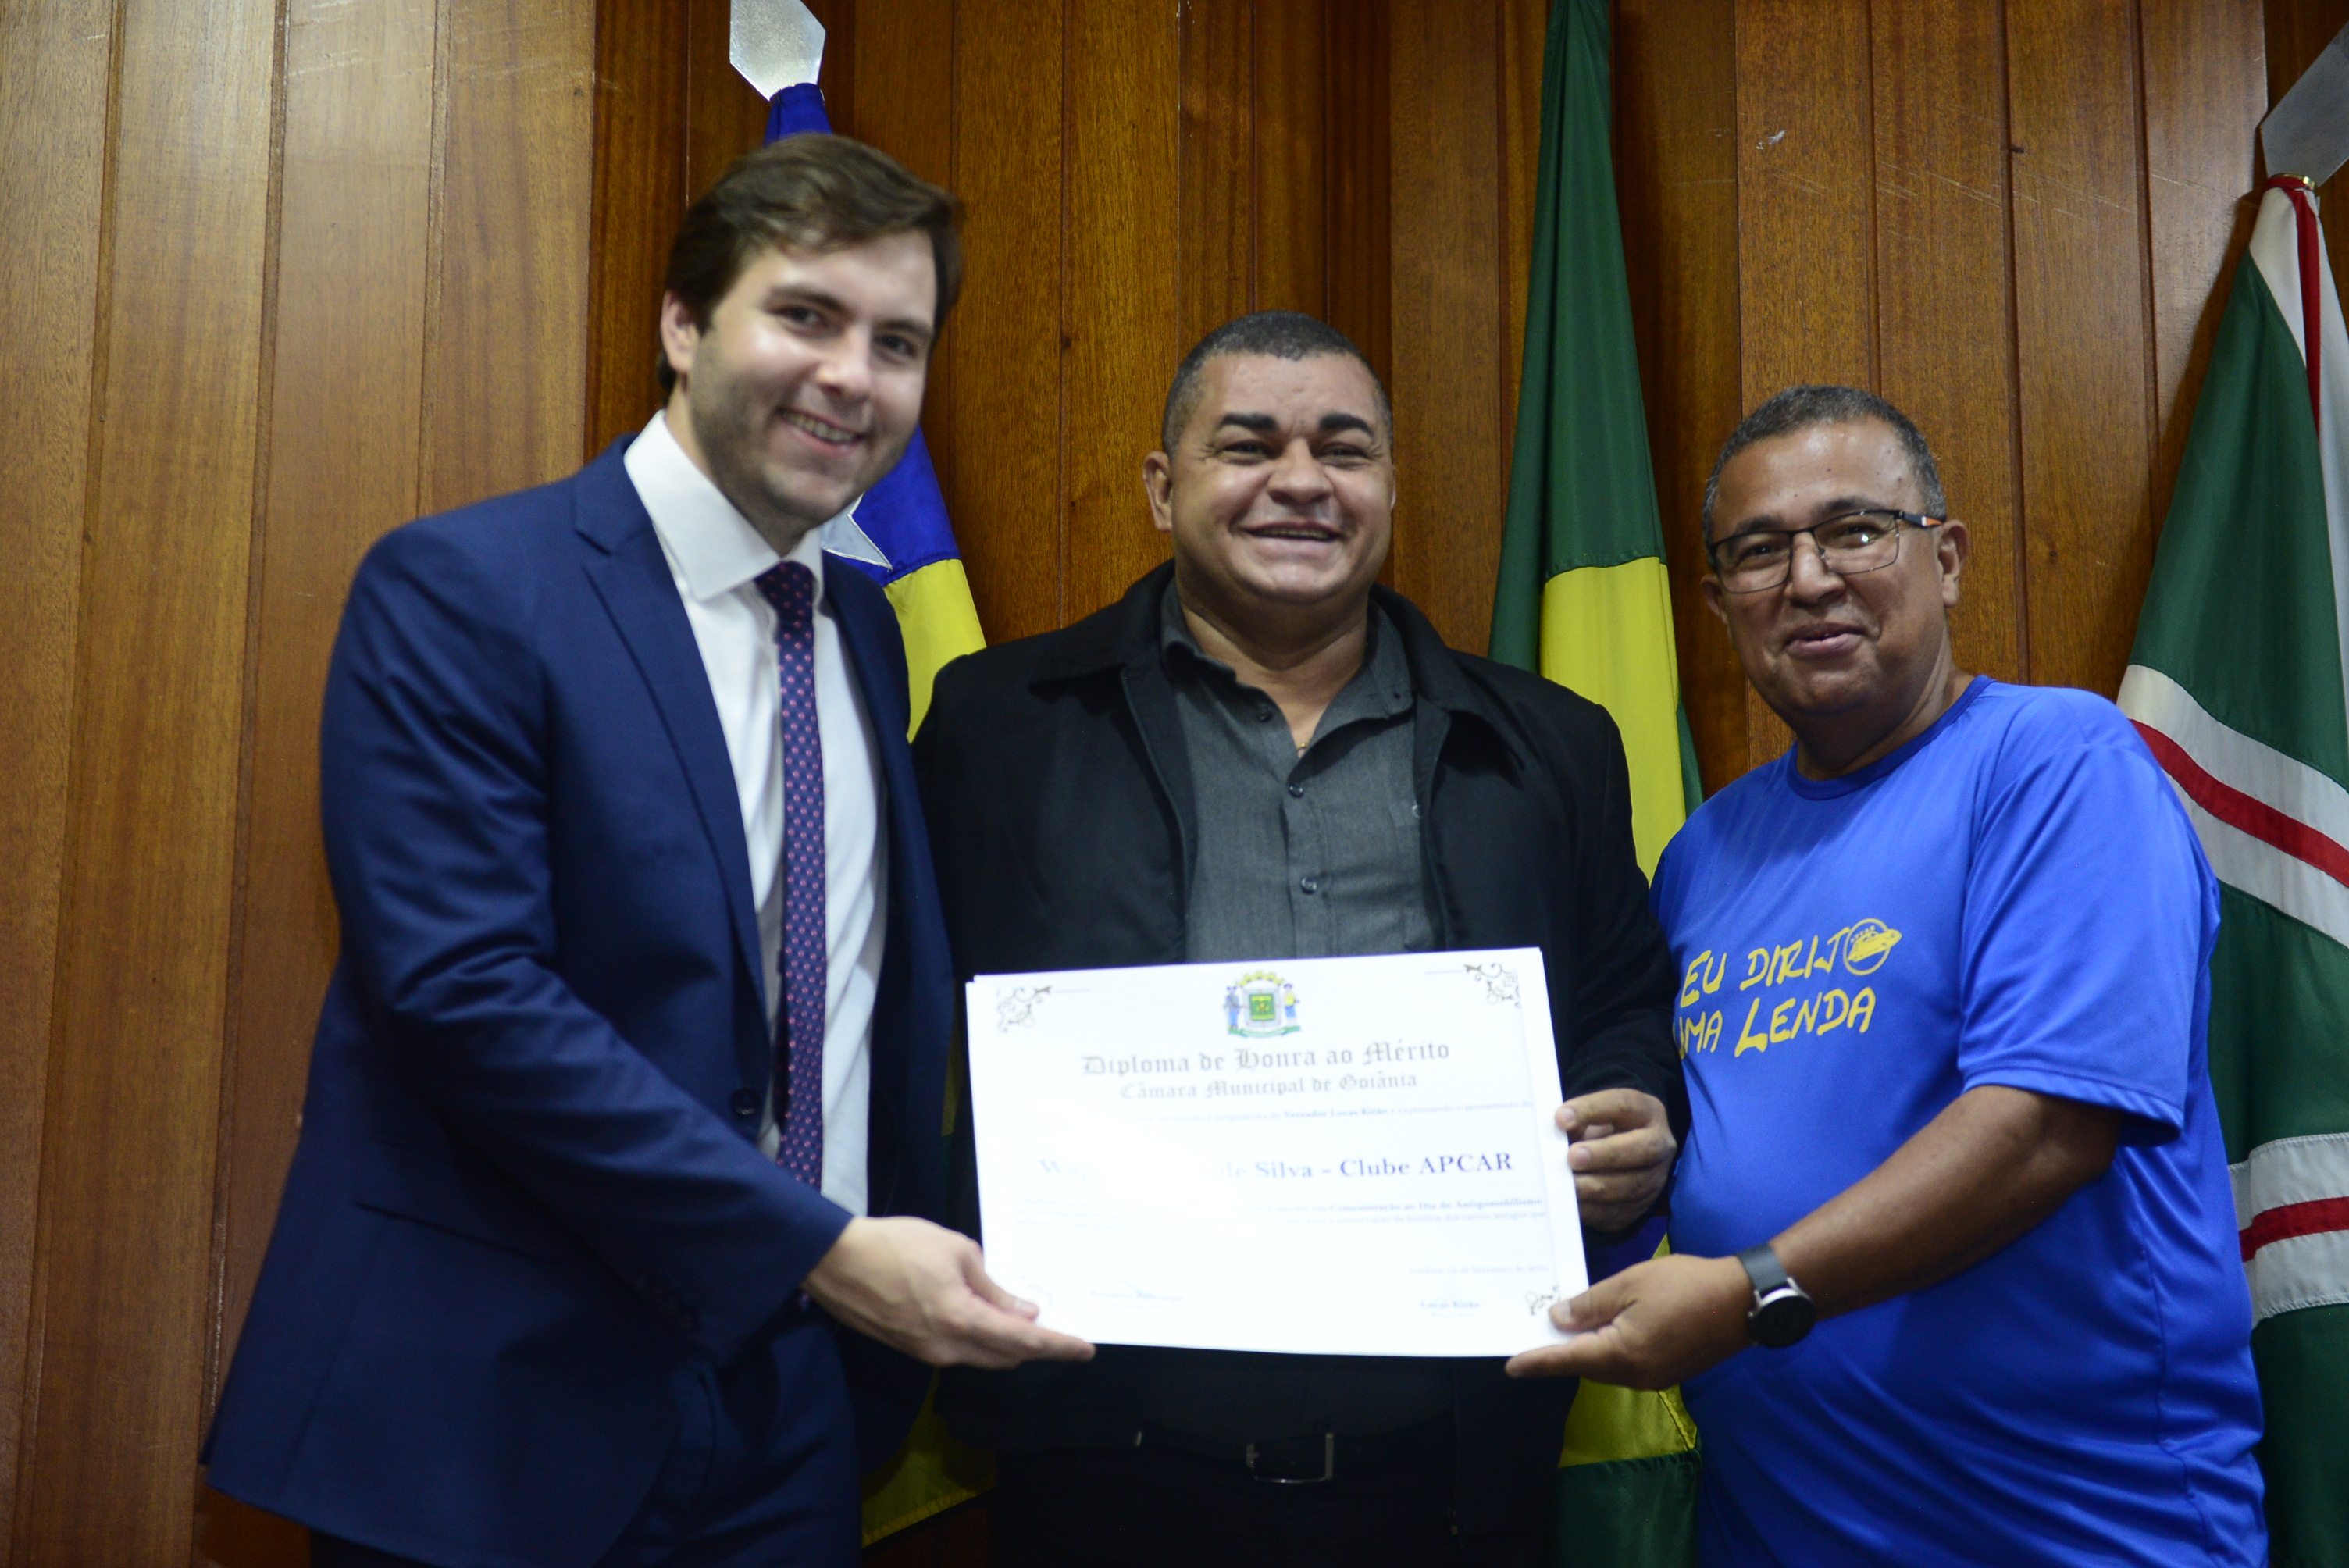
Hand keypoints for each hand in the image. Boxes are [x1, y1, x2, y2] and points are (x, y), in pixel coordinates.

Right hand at [802, 1216, 1095, 1369]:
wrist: (835, 1260)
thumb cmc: (897, 1244)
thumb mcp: (956, 1251)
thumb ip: (992, 1287)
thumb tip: (1022, 1314)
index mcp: (962, 1321)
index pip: (1023, 1342)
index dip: (1058, 1347)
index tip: (1086, 1349)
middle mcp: (947, 1349)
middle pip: (1005, 1357)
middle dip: (1034, 1346)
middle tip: (1057, 1327)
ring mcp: (926, 1354)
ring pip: (982, 1357)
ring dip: (1006, 1344)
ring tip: (1023, 1318)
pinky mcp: (910, 1349)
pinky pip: (958, 1352)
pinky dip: (979, 1339)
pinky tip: (985, 1316)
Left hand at [1505, 1252, 1749, 1387]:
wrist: (1744, 1301)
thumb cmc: (1687, 1285)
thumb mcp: (1631, 1284)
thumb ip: (1590, 1304)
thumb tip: (1558, 1320)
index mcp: (1622, 1353)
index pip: (1568, 1359)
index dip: (1537, 1361)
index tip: (1510, 1365)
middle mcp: (1636, 1375)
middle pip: (1586, 1365)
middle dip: (1561, 1351)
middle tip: (1536, 1332)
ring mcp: (1656, 1377)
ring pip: (1607, 1366)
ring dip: (1587, 1349)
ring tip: (1566, 1327)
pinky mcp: (1670, 1371)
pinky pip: (1627, 1364)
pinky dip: (1610, 1349)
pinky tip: (1604, 1328)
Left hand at [1558, 1088, 1674, 1232]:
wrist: (1623, 1162)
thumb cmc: (1602, 1133)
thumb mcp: (1593, 1119)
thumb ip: (1576, 1123)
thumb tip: (1552, 1135)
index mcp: (1646, 1112)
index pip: (1623, 1104)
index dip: (1592, 1110)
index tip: (1561, 1118)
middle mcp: (1659, 1145)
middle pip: (1641, 1149)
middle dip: (1604, 1154)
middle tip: (1572, 1158)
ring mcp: (1654, 1180)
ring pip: (1630, 1187)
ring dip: (1595, 1187)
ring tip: (1567, 1184)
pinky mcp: (1640, 1209)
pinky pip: (1617, 1213)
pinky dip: (1591, 1209)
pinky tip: (1570, 1203)